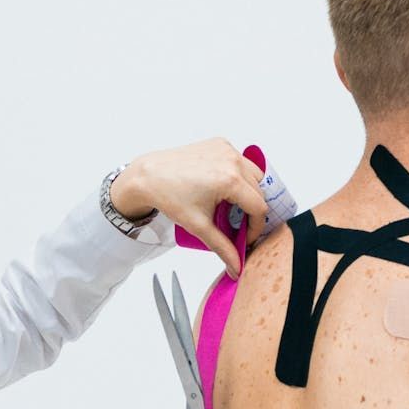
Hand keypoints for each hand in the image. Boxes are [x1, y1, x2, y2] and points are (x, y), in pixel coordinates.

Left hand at [110, 137, 267, 279]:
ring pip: (254, 175)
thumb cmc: (168, 195)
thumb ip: (222, 248)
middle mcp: (231, 161)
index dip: (255, 228)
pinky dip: (238, 175)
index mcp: (230, 180)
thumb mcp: (199, 226)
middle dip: (251, 211)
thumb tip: (236, 265)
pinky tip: (222, 187)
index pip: (259, 208)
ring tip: (230, 206)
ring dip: (248, 192)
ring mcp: (226, 149)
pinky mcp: (220, 144)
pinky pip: (240, 161)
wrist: (149, 176)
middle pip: (259, 192)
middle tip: (236, 224)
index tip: (246, 236)